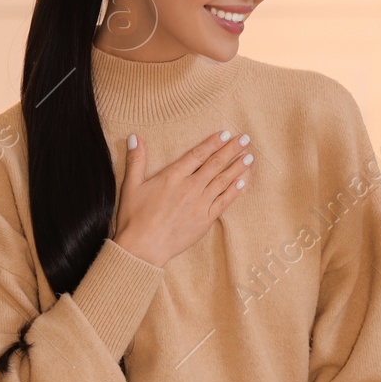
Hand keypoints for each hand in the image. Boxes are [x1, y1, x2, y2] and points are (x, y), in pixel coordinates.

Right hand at [113, 129, 252, 266]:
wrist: (143, 248)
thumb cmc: (134, 218)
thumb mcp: (131, 186)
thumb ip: (136, 160)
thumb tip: (134, 136)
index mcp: (172, 177)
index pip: (197, 155)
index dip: (213, 143)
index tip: (225, 134)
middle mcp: (190, 187)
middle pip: (214, 164)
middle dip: (231, 150)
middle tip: (245, 139)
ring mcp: (199, 204)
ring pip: (222, 182)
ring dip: (237, 168)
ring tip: (249, 157)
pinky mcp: (205, 220)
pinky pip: (223, 203)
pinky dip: (234, 192)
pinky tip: (242, 183)